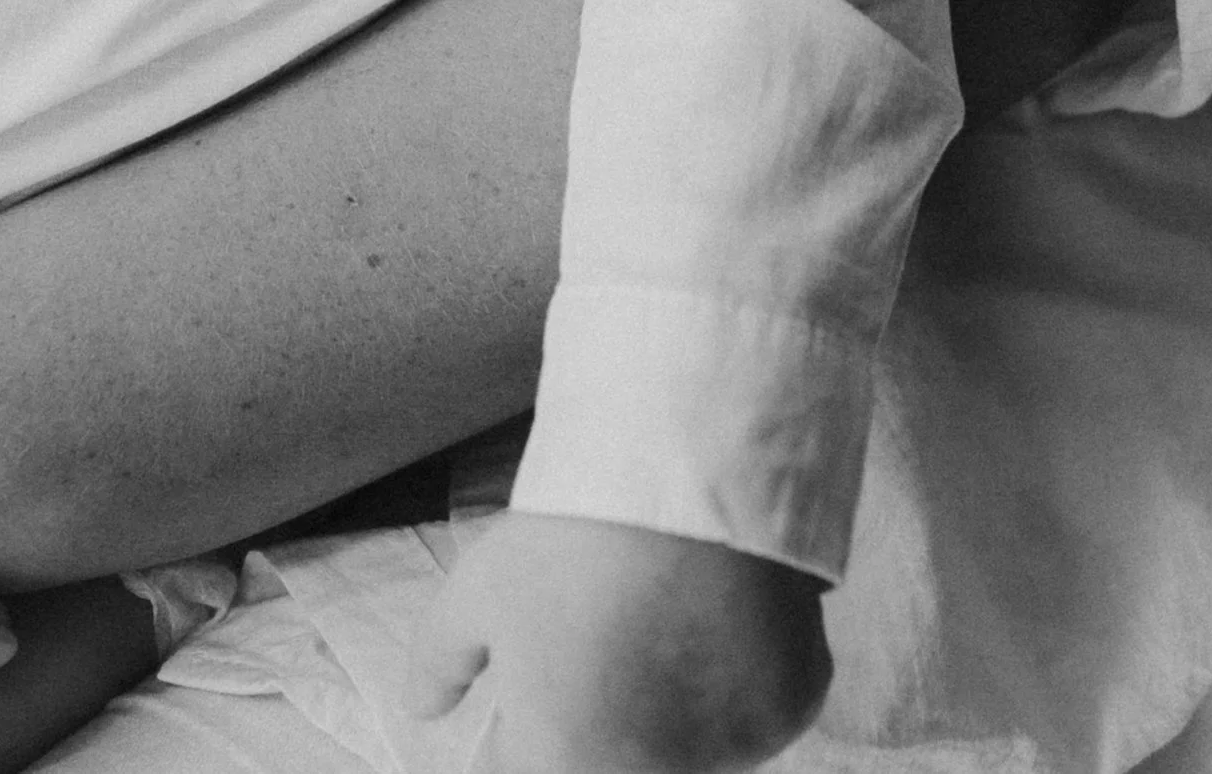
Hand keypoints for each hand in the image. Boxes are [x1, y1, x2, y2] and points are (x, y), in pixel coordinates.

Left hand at [403, 513, 830, 773]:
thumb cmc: (571, 535)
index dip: (527, 734)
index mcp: (565, 766)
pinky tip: (723, 609)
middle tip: (610, 635)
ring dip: (673, 706)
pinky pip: (755, 712)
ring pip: (691, 746)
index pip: (528, 773)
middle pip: (615, 763)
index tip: (543, 684)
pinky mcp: (788, 709)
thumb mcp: (479, 587)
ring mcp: (728, 751)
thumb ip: (440, 662)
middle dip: (604, 718)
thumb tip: (423, 711)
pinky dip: (740, 677)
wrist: (689, 467)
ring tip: (667, 609)